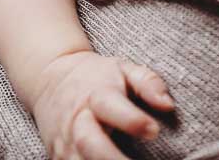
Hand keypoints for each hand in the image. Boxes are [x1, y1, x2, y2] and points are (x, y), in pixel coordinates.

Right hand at [32, 50, 175, 159]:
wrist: (50, 79)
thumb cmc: (96, 76)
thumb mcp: (124, 69)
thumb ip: (148, 83)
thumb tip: (168, 105)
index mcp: (96, 94)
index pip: (112, 107)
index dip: (133, 120)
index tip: (154, 131)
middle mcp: (78, 120)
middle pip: (90, 142)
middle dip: (112, 159)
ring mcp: (65, 141)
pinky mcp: (57, 156)